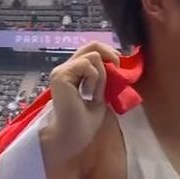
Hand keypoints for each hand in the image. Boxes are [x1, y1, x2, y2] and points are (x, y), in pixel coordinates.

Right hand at [40, 42, 120, 163]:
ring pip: (93, 56)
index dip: (109, 53)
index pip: (93, 49)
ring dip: (101, 75)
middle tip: (117, 70)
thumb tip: (116, 62)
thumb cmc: (86, 119)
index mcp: (76, 71)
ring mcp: (62, 70)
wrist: (74, 133)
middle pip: (92, 44)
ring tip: (93, 92)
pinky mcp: (60, 75)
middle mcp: (67, 67)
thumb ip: (105, 77)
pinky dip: (95, 79)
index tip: (119, 66)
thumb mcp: (102, 92)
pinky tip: (87, 94)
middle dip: (110, 55)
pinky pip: (88, 66)